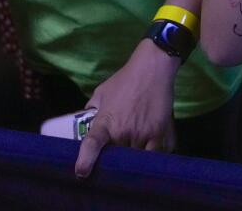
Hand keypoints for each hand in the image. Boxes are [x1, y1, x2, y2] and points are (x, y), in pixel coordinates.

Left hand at [74, 38, 177, 177]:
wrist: (152, 68)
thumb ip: (93, 109)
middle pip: (118, 157)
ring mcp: (141, 134)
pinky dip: (153, 152)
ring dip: (136, 154)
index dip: (85, 161)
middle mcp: (122, 131)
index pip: (91, 144)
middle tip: (122, 149)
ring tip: (139, 144)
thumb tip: (87, 121)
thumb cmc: (125, 79)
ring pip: (137, 158)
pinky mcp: (159, 133)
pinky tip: (153, 144)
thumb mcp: (102, 92)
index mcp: (105, 121)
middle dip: (118, 156)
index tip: (82, 173)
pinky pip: (155, 154)